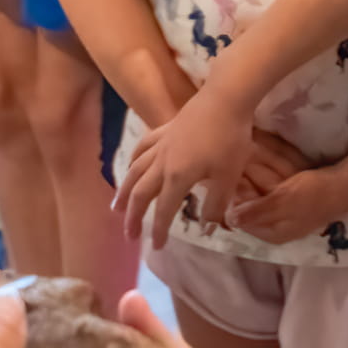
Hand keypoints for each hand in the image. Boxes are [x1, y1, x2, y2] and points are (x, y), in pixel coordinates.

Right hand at [117, 87, 257, 242]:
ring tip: (116, 207)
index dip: (159, 230)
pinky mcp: (164, 130)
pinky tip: (131, 166)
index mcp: (177, 177)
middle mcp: (162, 163)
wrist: (225, 99)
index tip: (157, 247)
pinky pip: (142, 148)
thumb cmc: (230, 140)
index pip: (164, 210)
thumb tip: (207, 229)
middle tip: (129, 235)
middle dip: (134, 216)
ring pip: (135, 171)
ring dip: (124, 191)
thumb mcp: (228, 177)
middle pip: (141, 193)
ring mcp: (161, 145)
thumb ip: (216, 206)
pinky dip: (133, 160)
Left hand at [225, 161, 347, 247]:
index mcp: (272, 233)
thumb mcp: (282, 202)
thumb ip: (255, 211)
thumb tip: (229, 220)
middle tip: (236, 166)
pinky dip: (264, 178)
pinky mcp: (289, 200)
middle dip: (243, 186)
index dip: (233, 199)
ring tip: (245, 160)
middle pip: (249, 207)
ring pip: (258, 196)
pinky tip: (259, 162)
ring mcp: (282, 213)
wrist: (344, 185)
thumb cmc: (313, 195)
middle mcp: (275, 227)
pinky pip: (269, 190)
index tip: (229, 178)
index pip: (241, 219)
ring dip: (252, 179)